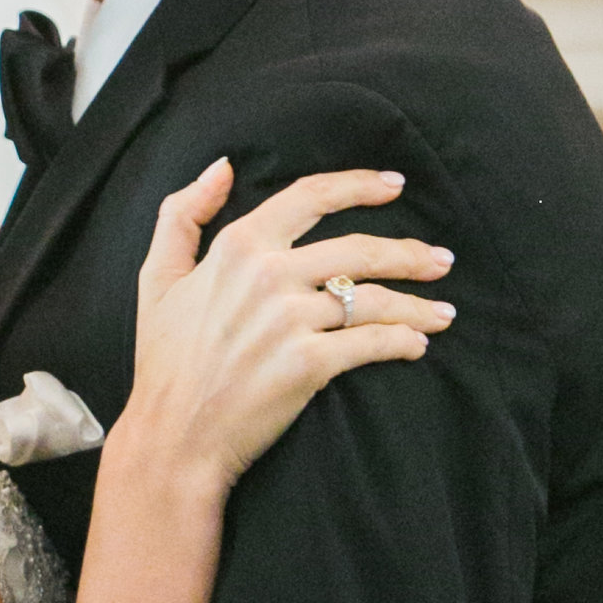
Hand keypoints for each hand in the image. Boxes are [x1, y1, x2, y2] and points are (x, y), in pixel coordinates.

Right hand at [124, 164, 452, 494]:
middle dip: (410, 252)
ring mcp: (289, 319)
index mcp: (237, 246)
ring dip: (418, 304)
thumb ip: (183, 213)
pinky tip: (418, 344)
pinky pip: (371, 343)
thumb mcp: (156, 276)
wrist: (173, 435)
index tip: (395, 184)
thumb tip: (223, 167)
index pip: (311, 196)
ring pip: (373, 298)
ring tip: (445, 311)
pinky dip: (403, 341)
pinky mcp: (308, 364)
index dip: (360, 185)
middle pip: (359, 249)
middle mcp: (267, 275)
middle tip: (442, 259)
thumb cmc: (165, 359)